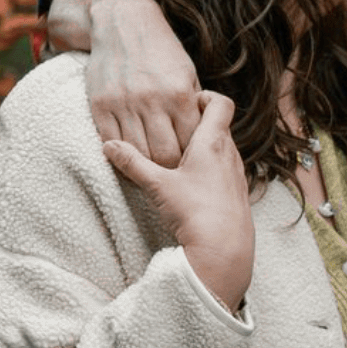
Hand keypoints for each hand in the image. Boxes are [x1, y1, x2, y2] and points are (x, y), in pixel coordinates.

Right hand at [85, 0, 201, 167]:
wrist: (125, 23)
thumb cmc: (162, 51)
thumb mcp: (187, 74)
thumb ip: (193, 106)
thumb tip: (203, 137)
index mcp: (180, 94)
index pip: (190, 142)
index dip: (192, 159)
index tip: (191, 166)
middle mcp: (153, 100)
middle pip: (166, 154)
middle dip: (171, 168)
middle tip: (172, 174)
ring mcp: (125, 104)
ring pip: (139, 153)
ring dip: (146, 165)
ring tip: (153, 168)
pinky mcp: (101, 105)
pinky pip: (112, 142)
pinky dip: (122, 154)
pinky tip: (130, 156)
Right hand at [104, 91, 252, 311]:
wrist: (225, 251)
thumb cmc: (195, 212)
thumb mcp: (158, 185)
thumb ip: (133, 163)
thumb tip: (109, 146)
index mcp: (213, 143)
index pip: (221, 103)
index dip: (206, 96)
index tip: (188, 101)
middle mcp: (230, 154)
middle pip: (220, 125)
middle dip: (198, 123)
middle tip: (176, 128)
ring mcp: (236, 175)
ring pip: (223, 149)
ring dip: (205, 148)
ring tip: (181, 157)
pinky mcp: (237, 195)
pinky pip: (226, 171)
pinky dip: (211, 169)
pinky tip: (193, 184)